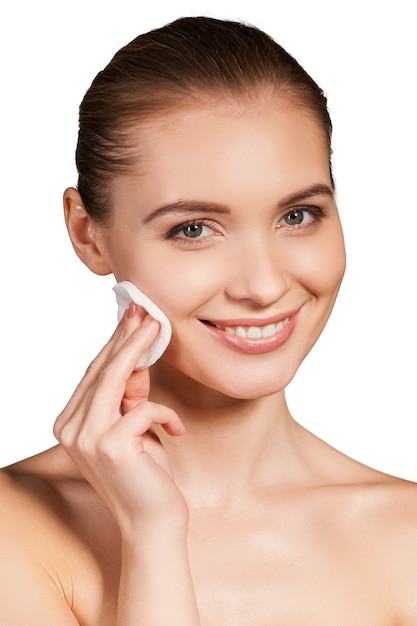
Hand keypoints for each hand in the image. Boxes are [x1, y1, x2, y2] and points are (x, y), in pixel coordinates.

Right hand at [53, 303, 187, 534]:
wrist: (153, 522)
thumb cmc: (146, 474)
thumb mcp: (136, 427)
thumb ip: (130, 395)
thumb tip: (138, 355)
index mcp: (70, 423)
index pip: (94, 374)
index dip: (114, 342)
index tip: (132, 317)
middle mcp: (71, 429)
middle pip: (101, 370)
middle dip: (125, 336)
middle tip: (145, 310)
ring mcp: (87, 438)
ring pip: (114, 378)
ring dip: (138, 349)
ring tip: (157, 326)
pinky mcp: (111, 445)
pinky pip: (144, 409)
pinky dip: (165, 415)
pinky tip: (176, 429)